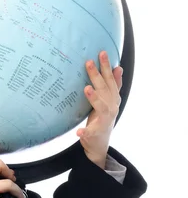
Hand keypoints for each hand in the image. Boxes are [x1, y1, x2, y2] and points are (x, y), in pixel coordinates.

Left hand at [76, 51, 122, 166]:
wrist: (100, 144)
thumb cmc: (102, 118)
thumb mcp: (109, 100)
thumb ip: (113, 85)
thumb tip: (118, 67)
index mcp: (113, 99)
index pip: (110, 80)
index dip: (107, 66)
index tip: (102, 53)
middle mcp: (112, 108)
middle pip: (105, 89)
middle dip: (97, 75)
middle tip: (88, 63)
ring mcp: (104, 121)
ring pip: (101, 107)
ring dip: (95, 98)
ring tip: (87, 88)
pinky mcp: (95, 134)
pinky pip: (90, 133)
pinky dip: (85, 132)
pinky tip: (78, 132)